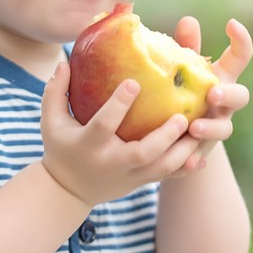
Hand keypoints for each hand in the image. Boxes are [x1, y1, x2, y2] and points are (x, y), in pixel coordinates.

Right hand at [40, 62, 200, 206]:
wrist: (68, 190)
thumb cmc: (61, 146)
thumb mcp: (50, 120)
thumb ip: (55, 91)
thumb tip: (64, 61)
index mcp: (88, 144)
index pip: (103, 125)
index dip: (118, 105)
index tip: (134, 83)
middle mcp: (110, 162)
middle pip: (142, 153)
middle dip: (164, 136)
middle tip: (182, 116)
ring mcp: (128, 176)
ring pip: (161, 169)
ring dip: (182, 152)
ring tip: (199, 129)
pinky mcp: (140, 182)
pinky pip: (166, 177)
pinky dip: (185, 169)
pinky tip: (201, 156)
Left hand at [171, 16, 252, 174]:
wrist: (179, 133)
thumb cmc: (182, 88)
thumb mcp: (183, 68)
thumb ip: (186, 47)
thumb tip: (188, 20)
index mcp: (223, 76)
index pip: (241, 56)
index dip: (242, 40)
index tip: (231, 24)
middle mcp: (226, 101)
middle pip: (241, 96)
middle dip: (229, 94)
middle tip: (213, 93)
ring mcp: (218, 125)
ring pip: (225, 128)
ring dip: (212, 128)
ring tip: (195, 128)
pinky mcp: (203, 149)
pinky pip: (202, 156)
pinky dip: (196, 160)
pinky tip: (188, 163)